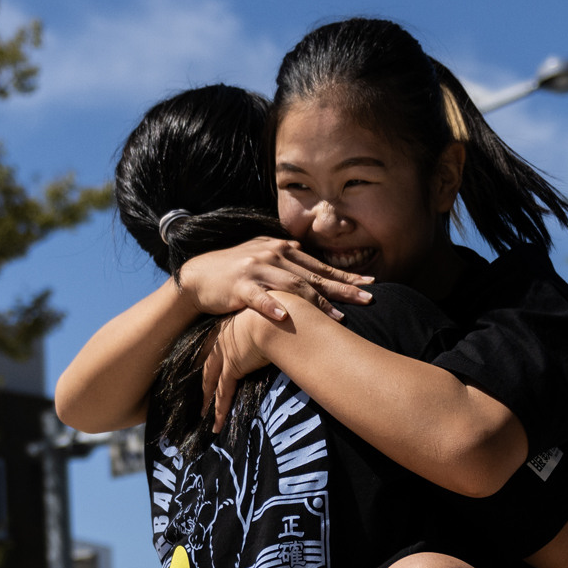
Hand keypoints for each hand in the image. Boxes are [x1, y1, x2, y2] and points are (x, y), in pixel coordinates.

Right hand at [176, 238, 371, 323]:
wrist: (198, 276)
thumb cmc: (234, 270)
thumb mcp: (262, 257)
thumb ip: (285, 258)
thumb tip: (306, 256)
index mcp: (282, 250)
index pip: (319, 266)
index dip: (345, 276)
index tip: (369, 285)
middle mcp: (273, 256)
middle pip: (313, 276)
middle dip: (343, 289)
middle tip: (368, 299)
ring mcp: (256, 270)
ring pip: (292, 287)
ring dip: (316, 303)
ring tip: (337, 317)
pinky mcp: (239, 286)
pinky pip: (259, 298)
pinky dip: (272, 308)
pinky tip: (285, 318)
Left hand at [206, 307, 280, 431]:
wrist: (276, 319)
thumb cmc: (280, 316)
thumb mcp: (272, 320)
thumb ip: (275, 329)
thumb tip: (287, 333)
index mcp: (232, 327)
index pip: (217, 347)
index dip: (212, 359)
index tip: (206, 369)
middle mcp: (225, 340)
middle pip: (210, 365)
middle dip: (205, 382)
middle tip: (201, 396)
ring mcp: (226, 354)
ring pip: (212, 381)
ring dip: (208, 399)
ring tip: (204, 413)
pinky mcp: (233, 367)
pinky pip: (224, 393)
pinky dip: (220, 409)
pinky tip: (217, 423)